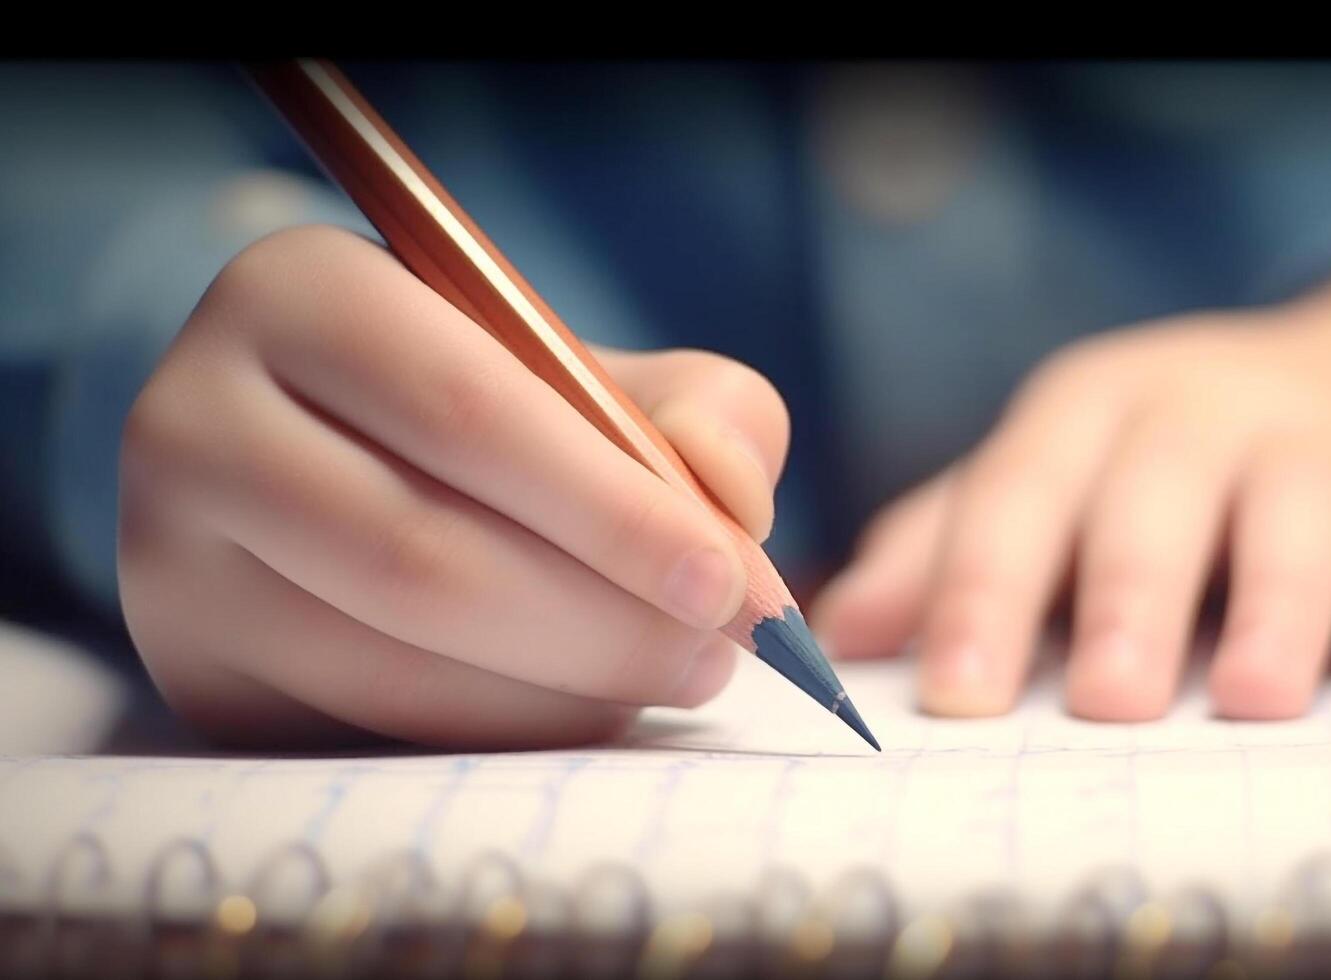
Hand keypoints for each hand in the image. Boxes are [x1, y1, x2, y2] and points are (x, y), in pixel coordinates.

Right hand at [119, 225, 789, 748]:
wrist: (338, 454)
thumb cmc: (494, 402)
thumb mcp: (603, 369)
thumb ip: (702, 412)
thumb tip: (729, 505)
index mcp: (302, 295)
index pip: (465, 412)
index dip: (613, 512)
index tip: (730, 584)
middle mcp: (200, 416)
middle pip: (420, 555)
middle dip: (602, 624)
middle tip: (718, 654)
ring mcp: (172, 558)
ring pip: (391, 664)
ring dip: (564, 693)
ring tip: (675, 674)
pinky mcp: (195, 669)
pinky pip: (370, 730)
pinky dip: (504, 732)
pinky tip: (583, 703)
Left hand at [814, 267, 1330, 719]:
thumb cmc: (1159, 474)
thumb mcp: (1050, 482)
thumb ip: (946, 549)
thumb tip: (842, 641)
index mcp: (1084, 412)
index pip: (1019, 493)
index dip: (983, 590)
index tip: (956, 692)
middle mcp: (1199, 408)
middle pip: (1153, 493)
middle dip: (1127, 594)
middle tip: (1106, 701)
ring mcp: (1316, 441)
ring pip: (1296, 509)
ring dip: (1275, 604)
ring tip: (1251, 699)